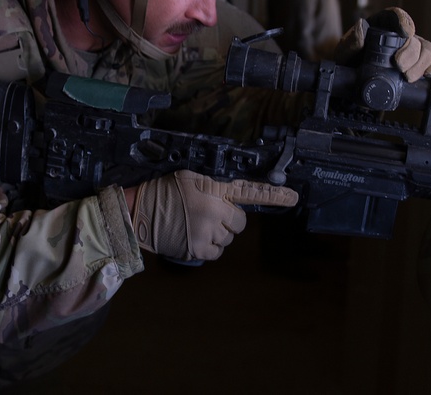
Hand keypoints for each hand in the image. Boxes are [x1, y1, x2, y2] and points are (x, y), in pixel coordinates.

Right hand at [131, 170, 298, 262]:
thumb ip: (215, 186)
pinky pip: (216, 252)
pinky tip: (194, 237)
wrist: (138, 212)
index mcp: (213, 189)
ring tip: (195, 224)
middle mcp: (213, 210)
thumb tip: (232, 197)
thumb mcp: (191, 178)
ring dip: (217, 234)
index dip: (274, 195)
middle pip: (239, 222)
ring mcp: (206, 231)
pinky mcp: (197, 249)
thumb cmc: (164, 192)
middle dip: (228, 220)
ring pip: (227, 238)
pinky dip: (208, 247)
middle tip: (208, 214)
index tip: (292, 197)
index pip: (249, 191)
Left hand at [334, 7, 430, 82]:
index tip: (406, 32)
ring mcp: (412, 52)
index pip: (396, 16)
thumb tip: (361, 27)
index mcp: (383, 25)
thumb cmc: (349, 63)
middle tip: (399, 66)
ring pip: (427, 51)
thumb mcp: (344, 52)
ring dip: (421, 64)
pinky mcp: (418, 67)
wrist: (352, 84)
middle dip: (411, 52)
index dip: (404, 22)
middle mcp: (401, 36)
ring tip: (407, 77)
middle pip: (415, 38)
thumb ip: (350, 42)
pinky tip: (427, 77)